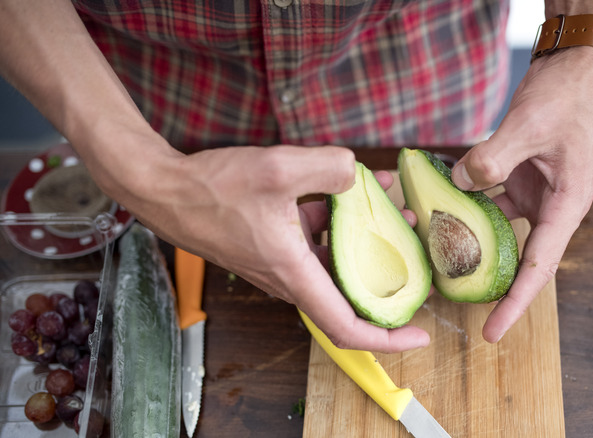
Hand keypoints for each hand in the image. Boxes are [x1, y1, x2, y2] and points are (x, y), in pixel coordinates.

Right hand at [100, 141, 429, 352]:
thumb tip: (357, 174)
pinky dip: (342, 220)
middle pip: (351, 294)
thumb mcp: (277, 169)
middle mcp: (292, 276)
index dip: (388, 339)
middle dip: (391, 278)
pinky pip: (319, 239)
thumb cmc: (211, 189)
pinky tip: (356, 187)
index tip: (421, 335)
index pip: (347, 327)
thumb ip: (328, 168)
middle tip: (422, 257)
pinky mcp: (277, 242)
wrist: (166, 190)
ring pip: (338, 261)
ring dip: (369, 241)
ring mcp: (284, 260)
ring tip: (396, 212)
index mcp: (295, 273)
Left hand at [451, 46, 592, 341]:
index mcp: (566, 206)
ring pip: (497, 228)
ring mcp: (533, 191)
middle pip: (517, 256)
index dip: (515, 303)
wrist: (580, 65)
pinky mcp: (519, 175)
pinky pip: (488, 198)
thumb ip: (494, 158)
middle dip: (487, 279)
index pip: (538, 267)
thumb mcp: (531, 126)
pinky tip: (439, 202)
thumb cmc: (570, 96)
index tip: (492, 331)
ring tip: (435, 252)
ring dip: (469, 237)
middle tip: (450, 297)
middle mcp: (550, 206)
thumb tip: (459, 182)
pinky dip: (466, 202)